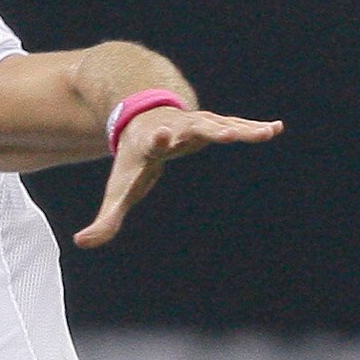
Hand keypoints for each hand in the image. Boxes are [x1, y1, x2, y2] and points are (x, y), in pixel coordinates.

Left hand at [79, 104, 282, 247]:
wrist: (142, 115)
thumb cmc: (133, 157)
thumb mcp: (120, 187)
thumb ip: (105, 217)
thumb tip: (81, 243)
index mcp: (152, 141)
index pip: (156, 139)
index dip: (160, 137)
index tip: (165, 135)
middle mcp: (177, 126)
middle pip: (195, 127)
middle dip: (212, 130)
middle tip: (226, 133)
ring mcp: (196, 122)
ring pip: (221, 123)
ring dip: (243, 128)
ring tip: (268, 132)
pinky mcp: (212, 123)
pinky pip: (236, 125)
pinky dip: (254, 127)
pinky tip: (277, 128)